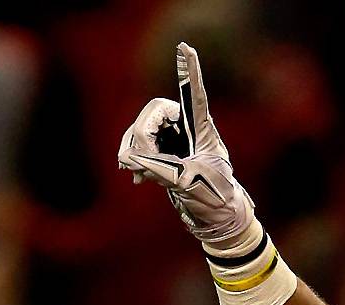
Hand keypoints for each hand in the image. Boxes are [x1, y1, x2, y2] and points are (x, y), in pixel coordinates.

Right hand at [116, 42, 256, 253]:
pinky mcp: (163, 152)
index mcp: (202, 129)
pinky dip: (132, 158)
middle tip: (141, 163)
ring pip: (140, 129)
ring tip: (139, 174)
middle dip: (142, 135)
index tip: (186, 46)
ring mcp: (173, 139)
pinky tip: (137, 176)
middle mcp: (186, 128)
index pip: (194, 95)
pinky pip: (136, 145)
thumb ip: (159, 167)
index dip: (189, 71)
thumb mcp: (187, 182)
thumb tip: (128, 157)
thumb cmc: (214, 198)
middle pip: (153, 113)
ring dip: (134, 149)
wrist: (215, 217)